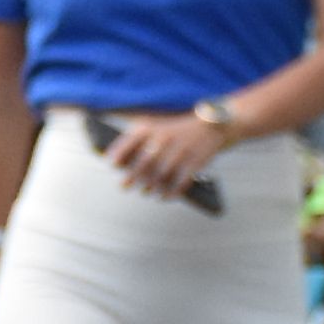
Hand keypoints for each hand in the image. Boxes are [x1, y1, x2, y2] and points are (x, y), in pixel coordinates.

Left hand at [100, 109, 229, 202]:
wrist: (211, 126)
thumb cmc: (175, 131)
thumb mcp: (155, 128)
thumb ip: (137, 142)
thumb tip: (119, 164)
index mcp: (153, 128)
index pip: (131, 139)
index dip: (120, 152)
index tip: (112, 164)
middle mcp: (166, 138)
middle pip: (145, 161)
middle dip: (132, 176)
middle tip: (123, 186)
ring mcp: (182, 150)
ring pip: (162, 174)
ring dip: (151, 186)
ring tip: (145, 192)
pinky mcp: (196, 161)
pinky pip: (181, 181)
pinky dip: (171, 192)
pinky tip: (164, 197)